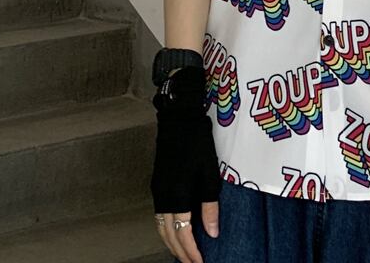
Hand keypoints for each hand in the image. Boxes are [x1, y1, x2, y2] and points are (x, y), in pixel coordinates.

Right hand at [150, 67, 221, 261]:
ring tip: (184, 252)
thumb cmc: (198, 144)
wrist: (178, 120)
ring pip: (161, 227)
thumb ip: (209, 205)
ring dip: (172, 242)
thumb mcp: (209, 174)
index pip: (182, 235)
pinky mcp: (157, 183)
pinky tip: (176, 229)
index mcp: (176, 197)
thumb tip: (211, 233)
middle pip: (168, 234)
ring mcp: (157, 190)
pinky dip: (167, 228)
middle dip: (180, 252)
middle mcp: (162, 198)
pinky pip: (159, 215)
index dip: (191, 252)